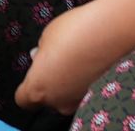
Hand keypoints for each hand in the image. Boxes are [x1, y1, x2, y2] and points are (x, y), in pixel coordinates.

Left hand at [15, 0, 134, 113]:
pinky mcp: (98, 96)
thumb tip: (42, 58)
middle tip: (56, 61)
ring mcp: (79, 101)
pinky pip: (84, 92)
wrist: (111, 32)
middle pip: (47, 99)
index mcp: (38, 88)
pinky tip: (90, 63)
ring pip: (66, 96)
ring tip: (76, 59)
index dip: (26, 87)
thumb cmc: (74, 32)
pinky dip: (84, 81)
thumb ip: (41, 54)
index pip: (23, 99)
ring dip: (68, 83)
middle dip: (49, 83)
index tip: (33, 73)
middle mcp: (57, 101)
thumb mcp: (46, 37)